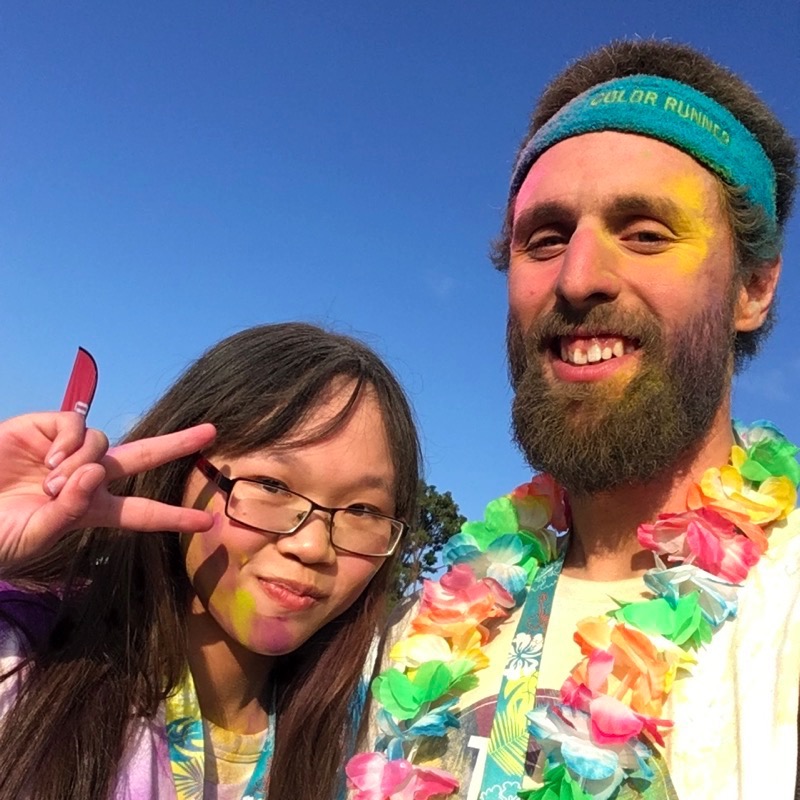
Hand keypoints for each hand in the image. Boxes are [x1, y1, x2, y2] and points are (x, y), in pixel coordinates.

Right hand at [0, 411, 216, 565]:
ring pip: (106, 443)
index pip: (141, 513)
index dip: (173, 516)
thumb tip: (98, 474)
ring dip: (84, 463)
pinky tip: (49, 457)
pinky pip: (78, 424)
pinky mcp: (46, 427)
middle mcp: (88, 477)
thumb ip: (68, 511)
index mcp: (90, 510)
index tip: (209, 521)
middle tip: (211, 433)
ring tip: (51, 482)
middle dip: (177, 444)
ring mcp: (69, 451)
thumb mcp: (34, 536)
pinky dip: (71, 440)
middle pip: (143, 457)